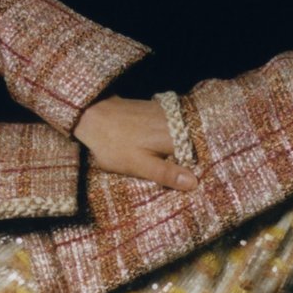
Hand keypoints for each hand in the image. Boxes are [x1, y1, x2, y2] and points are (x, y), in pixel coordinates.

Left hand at [71, 96, 198, 192]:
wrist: (93, 114)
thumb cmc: (113, 144)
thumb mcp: (138, 165)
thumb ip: (166, 174)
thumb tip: (194, 183)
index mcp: (174, 139)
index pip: (199, 155)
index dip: (200, 169)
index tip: (199, 183)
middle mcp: (176, 123)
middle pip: (194, 143)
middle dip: (193, 159)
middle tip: (188, 178)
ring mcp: (168, 114)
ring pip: (185, 135)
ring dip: (184, 148)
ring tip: (176, 163)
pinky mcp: (158, 110)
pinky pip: (175, 126)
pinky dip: (175, 137)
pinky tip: (165, 147)